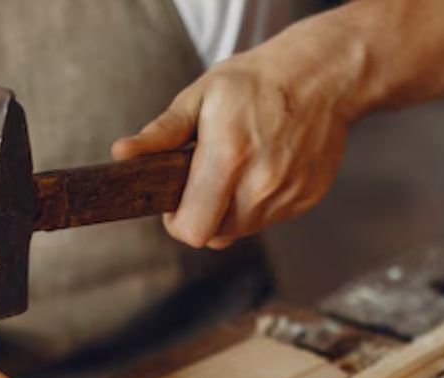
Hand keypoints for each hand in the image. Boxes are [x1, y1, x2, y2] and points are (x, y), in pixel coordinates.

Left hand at [112, 16, 358, 249]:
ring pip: (242, 230)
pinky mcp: (306, 199)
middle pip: (215, 236)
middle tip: (204, 182)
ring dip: (231, 211)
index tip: (176, 200)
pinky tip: (264, 167)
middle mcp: (261, 185)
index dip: (177, 221)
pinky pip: (270, 219)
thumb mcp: (200, 97)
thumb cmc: (254, 82)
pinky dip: (260, 203)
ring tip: (237, 168)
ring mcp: (288, 195)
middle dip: (201, 217)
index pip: (192, 229)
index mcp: (228, 159)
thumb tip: (122, 155)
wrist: (321, 76)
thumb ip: (161, 134)